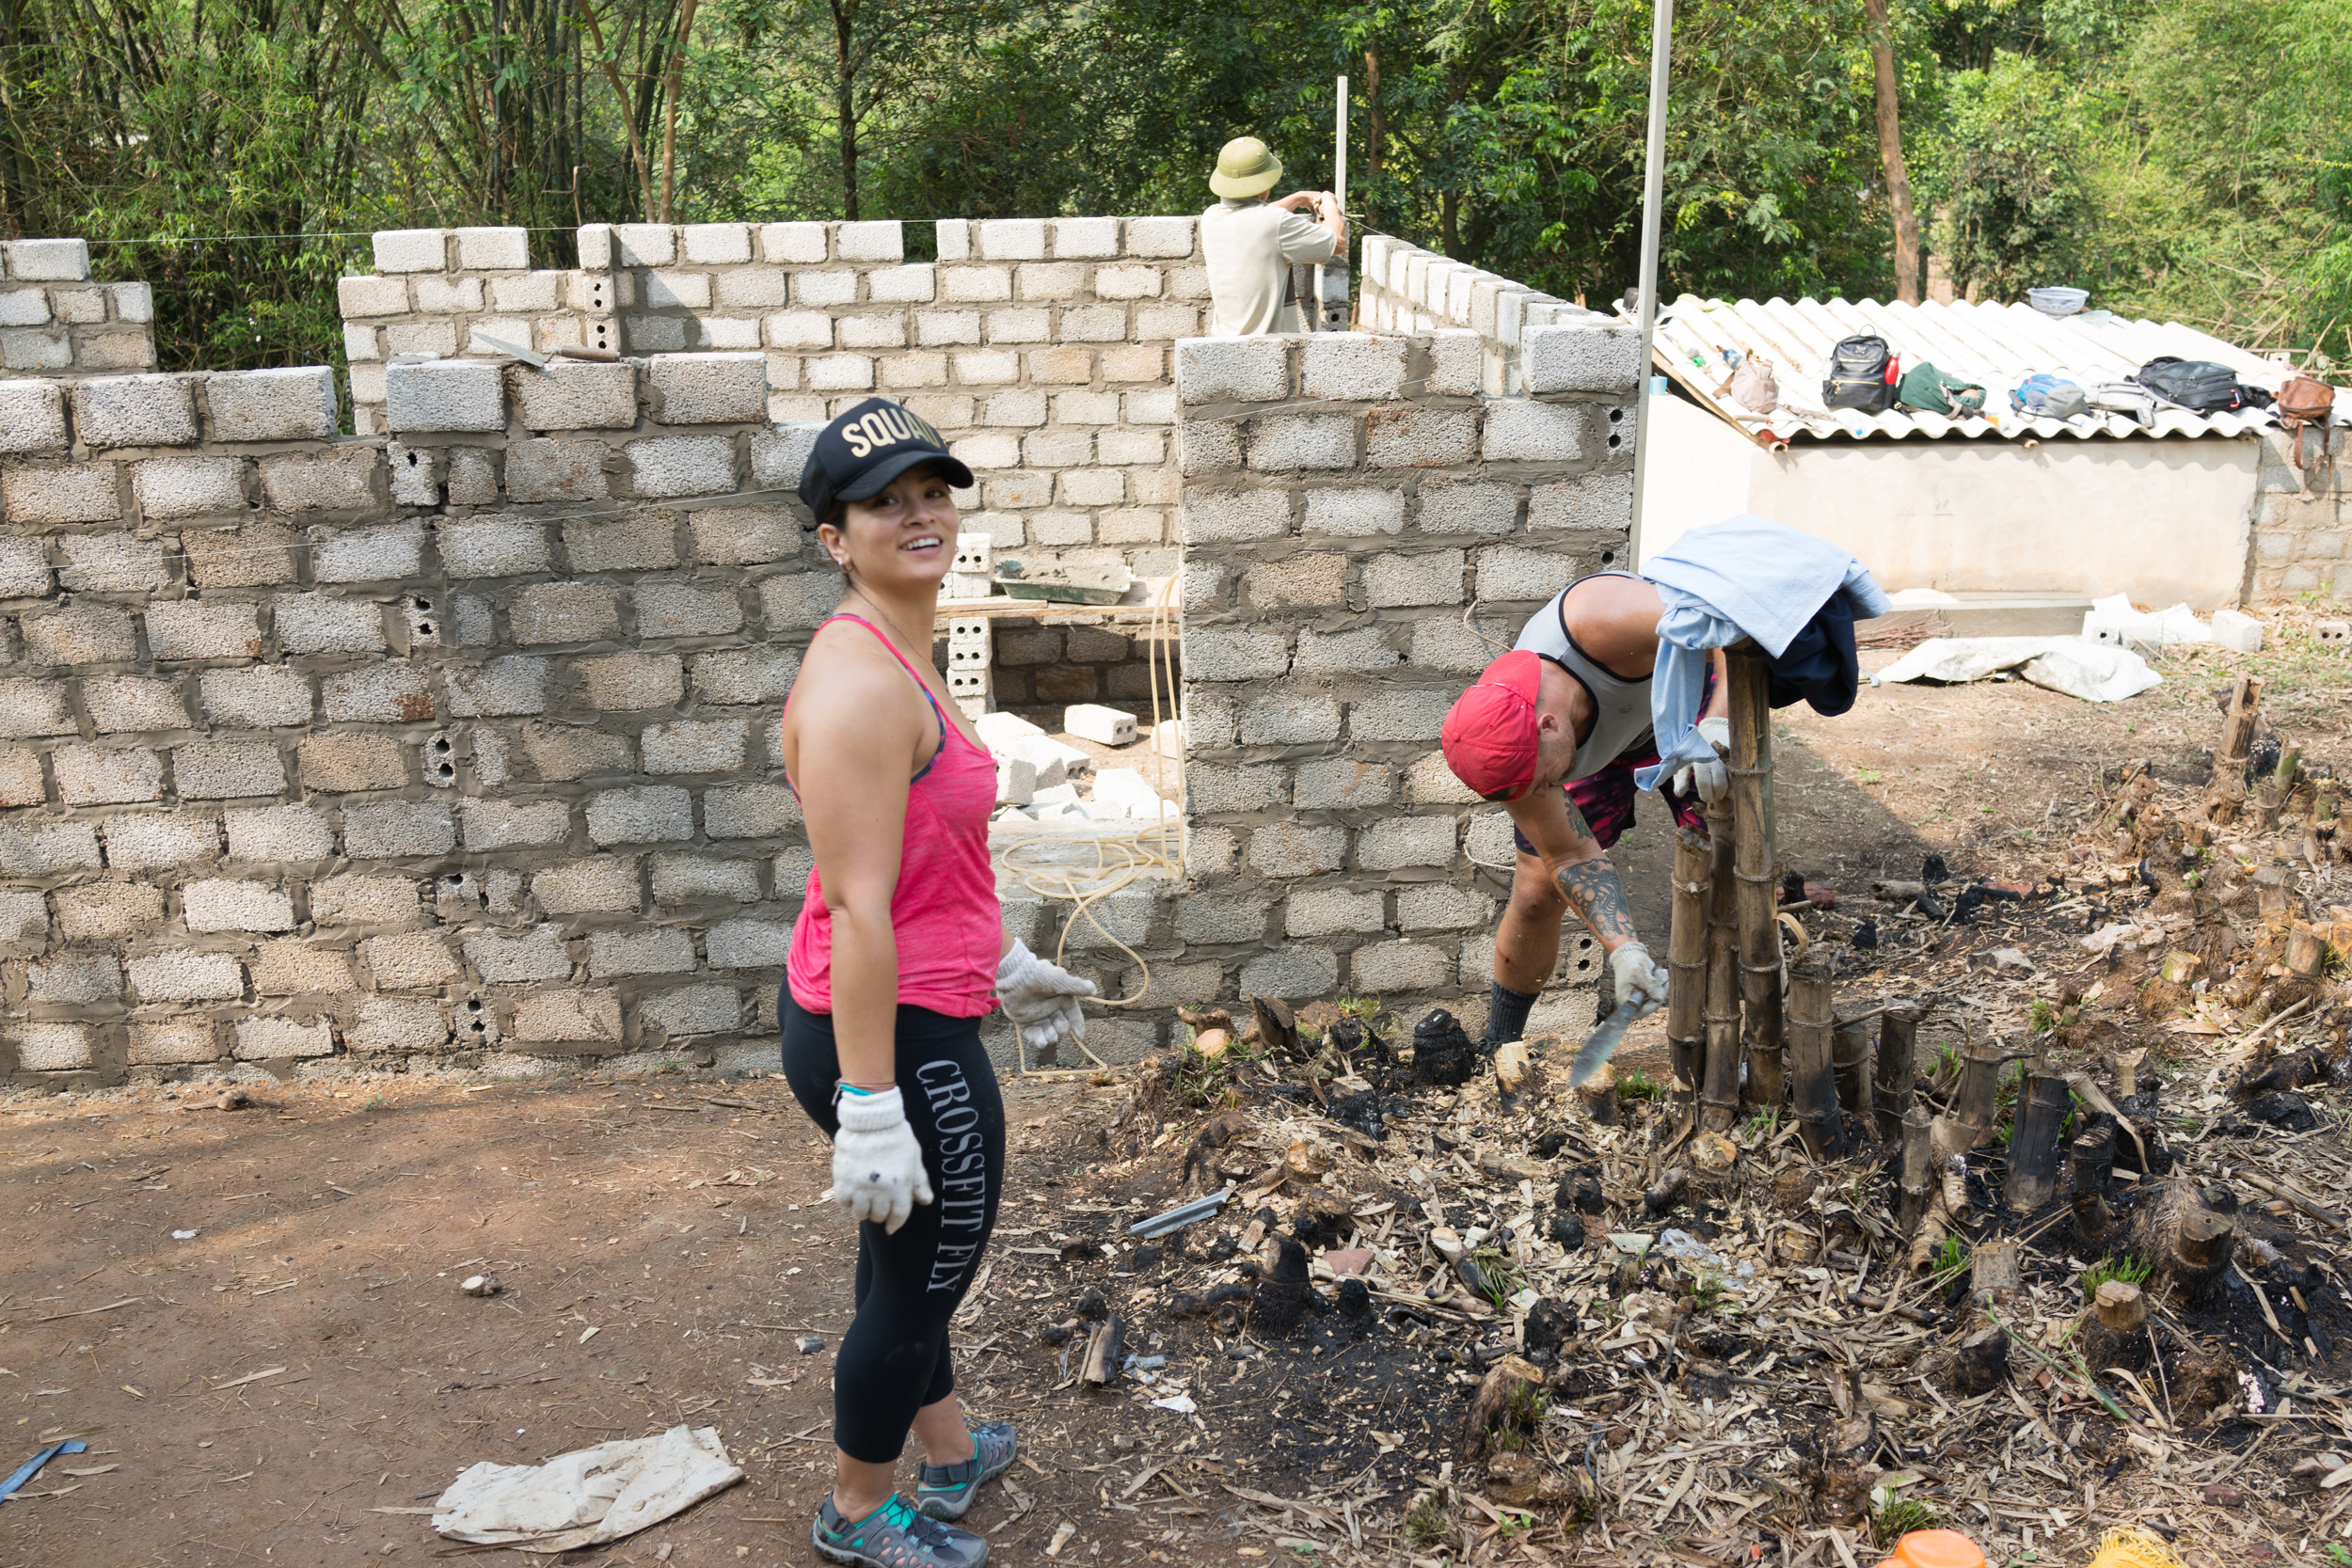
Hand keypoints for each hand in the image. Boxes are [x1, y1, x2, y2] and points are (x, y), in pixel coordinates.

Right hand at [829, 1086, 932, 1233]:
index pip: (898, 1216)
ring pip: (859, 1213)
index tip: (891, 1228)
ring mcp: (860, 1187)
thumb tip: (926, 1201)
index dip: (895, 1224)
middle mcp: (880, 1192)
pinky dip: (847, 1202)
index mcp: (900, 1187)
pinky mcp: (843, 1180)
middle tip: (878, 1209)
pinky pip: (843, 1202)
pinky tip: (851, 1194)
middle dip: (880, 1215)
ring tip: (864, 1203)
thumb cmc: (896, 1136)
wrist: (871, 1119)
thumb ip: (919, 1182)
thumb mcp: (914, 1157)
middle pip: (878, 1216)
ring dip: (863, 1211)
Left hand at [997, 939, 1096, 1051]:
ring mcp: (1037, 1015)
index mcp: (1061, 999)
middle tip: (1057, 1030)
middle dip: (1061, 1031)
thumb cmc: (1040, 976)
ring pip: (1048, 1032)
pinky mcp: (1023, 1021)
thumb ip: (1077, 987)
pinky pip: (1032, 1034)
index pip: (1073, 1015)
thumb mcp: (1061, 981)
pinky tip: (1041, 1043)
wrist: (1016, 976)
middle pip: (1061, 1026)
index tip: (1080, 1037)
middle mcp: (1050, 1008)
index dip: (1077, 1025)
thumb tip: (1094, 990)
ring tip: (1048, 1037)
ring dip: (1050, 1037)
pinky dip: (1037, 1039)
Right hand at [1609, 942, 1668, 1017]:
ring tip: (1659, 970)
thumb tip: (1659, 999)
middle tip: (1661, 974)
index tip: (1659, 994)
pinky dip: (1662, 981)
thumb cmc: (1631, 963)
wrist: (1630, 954)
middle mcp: (1633, 1001)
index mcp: (1626, 1000)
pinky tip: (1661, 971)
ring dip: (1661, 983)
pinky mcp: (1648, 991)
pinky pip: (1659, 991)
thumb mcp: (1640, 974)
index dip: (1651, 1006)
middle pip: (1652, 1005)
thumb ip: (1650, 986)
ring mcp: (1641, 997)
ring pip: (1658, 997)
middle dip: (1659, 991)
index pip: (1640, 1012)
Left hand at [1671, 716, 1730, 803]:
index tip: (1706, 798)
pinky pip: (1740, 774)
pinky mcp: (1738, 758)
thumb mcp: (1685, 762)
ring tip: (1722, 791)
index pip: (1705, 783)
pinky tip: (1731, 784)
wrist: (1712, 729)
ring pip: (1732, 782)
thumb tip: (1679, 794)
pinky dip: (1736, 782)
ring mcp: (1729, 759)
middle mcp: (1716, 761)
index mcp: (1701, 762)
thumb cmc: (1695, 751)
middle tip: (1714, 797)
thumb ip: (1681, 779)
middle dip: (1717, 795)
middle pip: (1720, 785)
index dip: (1706, 794)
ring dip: (1728, 790)